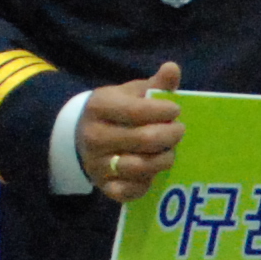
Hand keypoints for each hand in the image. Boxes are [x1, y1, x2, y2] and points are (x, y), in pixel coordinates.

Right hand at [77, 61, 183, 202]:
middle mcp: (94, 137)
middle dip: (170, 135)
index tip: (175, 111)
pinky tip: (154, 172)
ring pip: (140, 167)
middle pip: (144, 139)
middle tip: (179, 131)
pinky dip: (147, 184)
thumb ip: (155, 84)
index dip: (163, 111)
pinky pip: (131, 191)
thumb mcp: (130, 93)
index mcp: (99, 107)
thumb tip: (172, 68)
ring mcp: (97, 164)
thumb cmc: (116, 112)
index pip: (137, 110)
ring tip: (170, 151)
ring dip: (164, 159)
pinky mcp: (104, 187)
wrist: (81, 137)